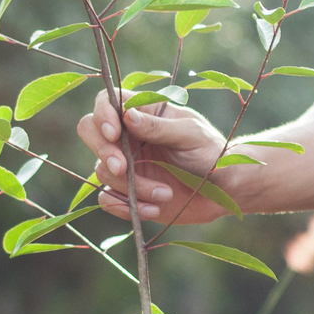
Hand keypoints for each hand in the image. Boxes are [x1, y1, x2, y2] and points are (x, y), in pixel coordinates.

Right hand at [75, 91, 232, 222]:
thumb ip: (158, 126)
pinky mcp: (127, 193)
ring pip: (103, 171)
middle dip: (103, 150)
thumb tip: (127, 116)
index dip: (103, 115)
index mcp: (143, 113)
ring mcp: (125, 165)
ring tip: (165, 194)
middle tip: (122, 167)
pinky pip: (107, 200)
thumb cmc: (211, 152)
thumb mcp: (190, 134)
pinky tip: (153, 210)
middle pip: (90, 131)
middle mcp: (128, 137)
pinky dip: (125, 207)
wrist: (224, 191)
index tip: (114, 133)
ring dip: (132, 186)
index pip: (107, 102)